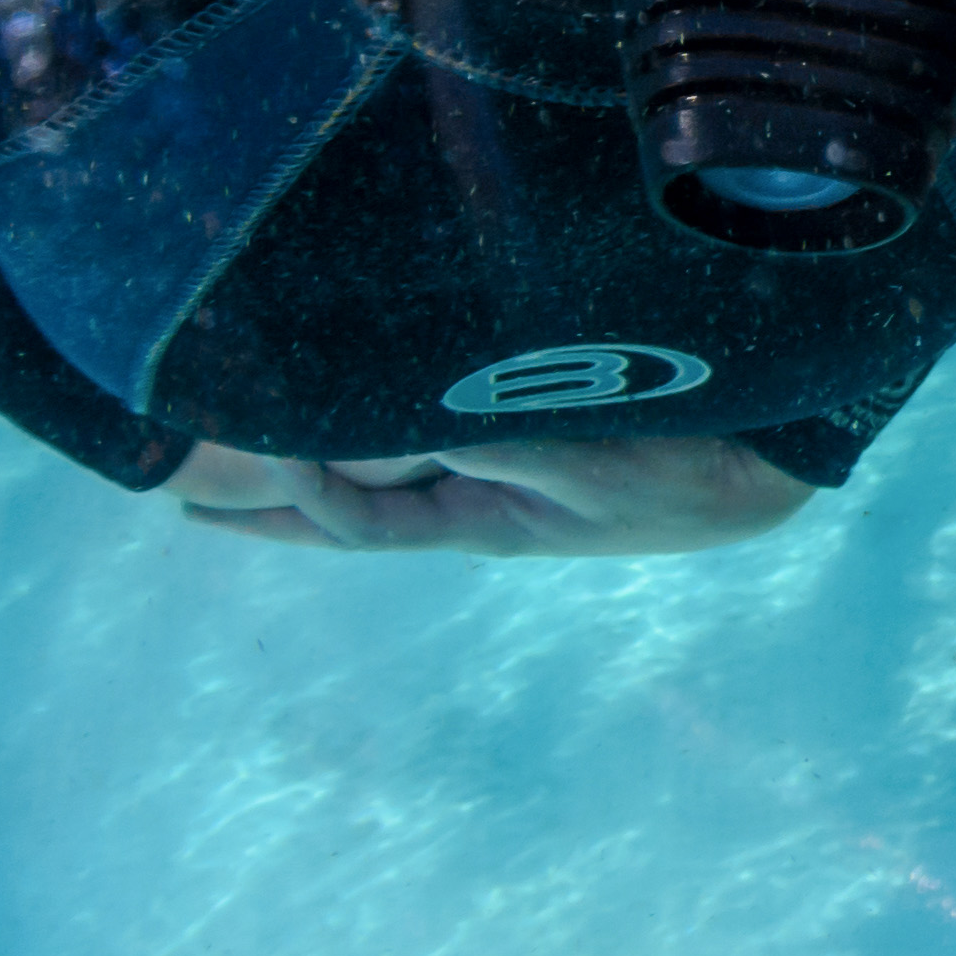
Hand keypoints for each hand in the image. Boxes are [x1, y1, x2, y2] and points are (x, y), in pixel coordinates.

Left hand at [164, 433, 814, 557]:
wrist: (767, 476)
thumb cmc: (686, 473)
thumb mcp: (588, 465)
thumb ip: (496, 443)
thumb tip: (391, 434)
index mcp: (486, 521)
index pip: (360, 520)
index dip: (294, 497)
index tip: (238, 463)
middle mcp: (480, 509)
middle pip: (352, 517)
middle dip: (274, 511)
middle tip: (188, 500)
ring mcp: (504, 490)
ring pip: (384, 487)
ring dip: (314, 482)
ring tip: (248, 474)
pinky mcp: (532, 462)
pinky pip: (429, 462)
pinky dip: (376, 453)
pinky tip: (360, 436)